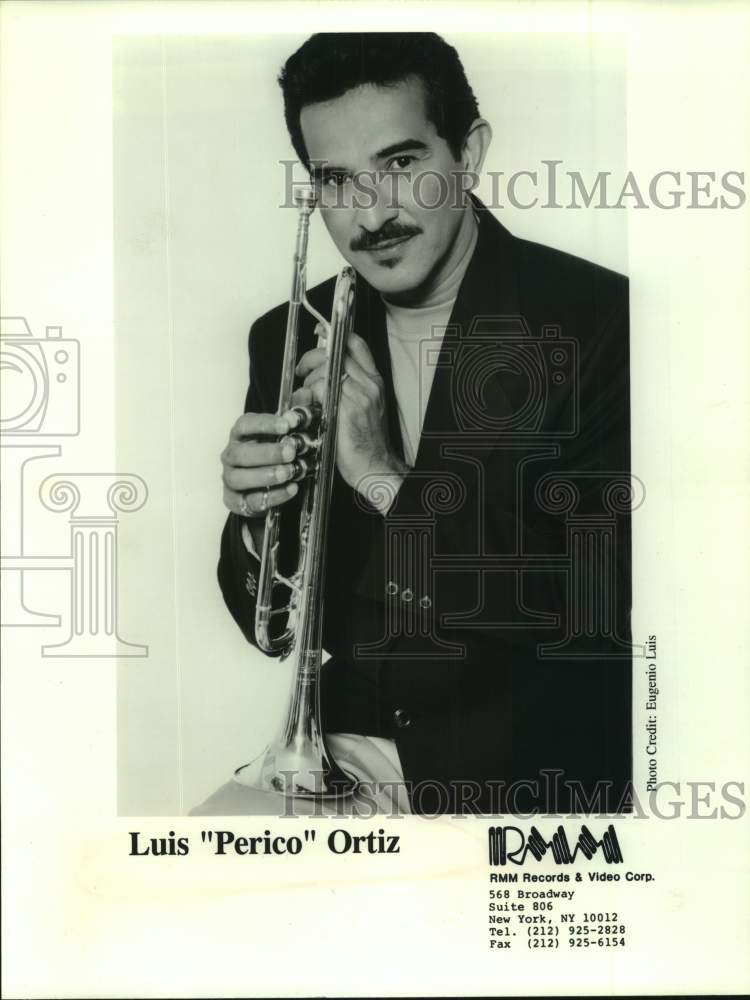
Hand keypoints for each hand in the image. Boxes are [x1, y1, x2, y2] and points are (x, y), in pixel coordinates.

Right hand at [221, 411, 299, 517]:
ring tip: (288, 472)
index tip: (286, 425)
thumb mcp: (278, 438)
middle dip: (267, 453)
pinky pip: (249, 501)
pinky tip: (291, 489)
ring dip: (265, 475)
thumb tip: (293, 418)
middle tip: (290, 453)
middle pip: (240, 454)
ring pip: (239, 478)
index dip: (264, 424)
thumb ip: (286, 427)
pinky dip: (273, 496)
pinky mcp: (234, 500)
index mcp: (239, 436)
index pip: (245, 425)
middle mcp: (231, 456)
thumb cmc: (269, 456)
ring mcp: (230, 479)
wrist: (262, 485)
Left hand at [295, 327, 408, 511]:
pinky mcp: (346, 409)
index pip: (357, 345)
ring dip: (308, 381)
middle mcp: (369, 384)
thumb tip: (324, 375)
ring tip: (305, 398)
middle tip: (301, 371)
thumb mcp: (364, 408)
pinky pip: (320, 389)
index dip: (336, 335)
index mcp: (374, 382)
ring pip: (324, 370)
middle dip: (311, 359)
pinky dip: (308, 395)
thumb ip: (348, 388)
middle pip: (335, 353)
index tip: (321, 333)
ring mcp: (358, 395)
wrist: (375, 466)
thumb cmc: (366, 442)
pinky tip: (308, 408)